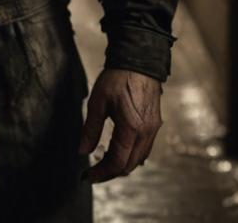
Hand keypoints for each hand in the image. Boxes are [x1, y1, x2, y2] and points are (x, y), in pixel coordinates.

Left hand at [78, 68, 161, 182]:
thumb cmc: (117, 78)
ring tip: (103, 162)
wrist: (139, 60)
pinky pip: (144, 149)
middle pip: (129, 165)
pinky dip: (131, 155)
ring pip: (139, 159)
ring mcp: (153, 129)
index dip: (102, 173)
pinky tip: (119, 150)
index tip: (88, 176)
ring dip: (121, 165)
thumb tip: (82, 152)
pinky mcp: (155, 124)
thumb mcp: (97, 102)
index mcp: (131, 128)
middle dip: (110, 172)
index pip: (118, 162)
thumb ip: (90, 129)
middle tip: (92, 172)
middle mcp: (146, 133)